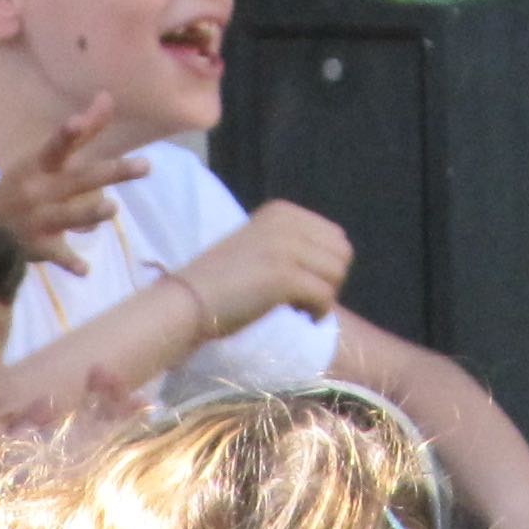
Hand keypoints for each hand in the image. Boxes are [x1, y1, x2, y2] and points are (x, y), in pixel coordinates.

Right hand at [0, 94, 146, 270]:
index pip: (56, 147)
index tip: (77, 121)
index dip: (67, 134)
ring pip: (67, 216)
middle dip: (111, 172)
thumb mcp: (45, 158)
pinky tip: (85, 269)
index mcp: (40, 166)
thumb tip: (109, 97)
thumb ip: (82, 132)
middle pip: (79, 180)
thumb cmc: (23, 184)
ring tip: (113, 208)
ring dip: (89, 213)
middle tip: (145, 166)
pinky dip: (70, 263)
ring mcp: (39, 220)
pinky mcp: (39, 248)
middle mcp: (40, 191)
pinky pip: (57, 256)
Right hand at [179, 200, 351, 331]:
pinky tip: (298, 317)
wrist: (186, 303)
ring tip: (297, 306)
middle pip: (342, 254)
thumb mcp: (261, 246)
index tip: (300, 283)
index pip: (335, 236)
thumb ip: (294, 245)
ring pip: (337, 275)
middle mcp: (287, 221)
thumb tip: (338, 263)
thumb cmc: (223, 283)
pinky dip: (318, 313)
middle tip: (304, 298)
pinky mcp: (284, 276)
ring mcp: (285, 247)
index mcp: (282, 211)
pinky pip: (325, 297)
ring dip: (323, 297)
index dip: (325, 266)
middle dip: (329, 280)